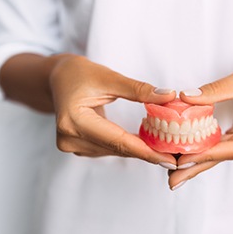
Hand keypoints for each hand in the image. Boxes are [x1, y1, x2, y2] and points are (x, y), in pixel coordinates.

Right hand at [49, 55, 176, 164]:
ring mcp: (72, 145)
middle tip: (175, 157)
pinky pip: (109, 148)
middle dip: (148, 153)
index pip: (118, 141)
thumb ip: (139, 90)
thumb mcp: (109, 77)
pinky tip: (145, 143)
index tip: (170, 159)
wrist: (56, 79)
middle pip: (118, 149)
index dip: (146, 151)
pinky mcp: (77, 146)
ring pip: (115, 151)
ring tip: (165, 149)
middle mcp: (70, 139)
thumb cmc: (78, 73)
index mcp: (74, 121)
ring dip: (139, 149)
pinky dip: (127, 145)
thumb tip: (169, 97)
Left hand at [168, 49, 232, 189]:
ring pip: (224, 152)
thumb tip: (185, 98)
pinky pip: (225, 144)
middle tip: (173, 181)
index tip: (182, 161)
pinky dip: (208, 148)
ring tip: (176, 171)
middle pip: (227, 155)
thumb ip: (213, 91)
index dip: (206, 154)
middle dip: (198, 167)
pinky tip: (190, 155)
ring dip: (200, 160)